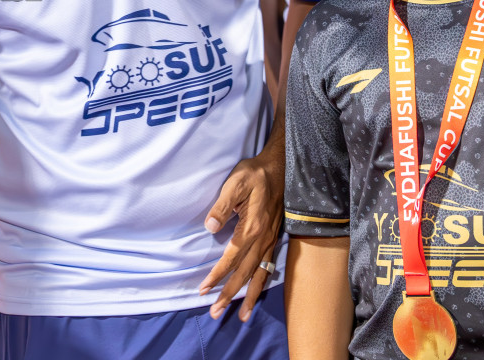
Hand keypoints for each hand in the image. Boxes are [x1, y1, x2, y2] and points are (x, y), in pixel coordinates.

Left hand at [197, 146, 282, 320]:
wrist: (280, 168)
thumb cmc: (253, 174)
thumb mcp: (234, 183)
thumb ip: (222, 206)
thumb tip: (210, 226)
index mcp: (251, 227)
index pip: (230, 258)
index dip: (216, 275)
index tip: (203, 289)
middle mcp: (262, 239)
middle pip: (244, 274)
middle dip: (229, 295)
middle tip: (215, 313)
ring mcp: (270, 240)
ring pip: (259, 275)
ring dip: (248, 296)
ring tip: (241, 315)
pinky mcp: (273, 238)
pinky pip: (268, 267)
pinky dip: (261, 283)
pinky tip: (256, 292)